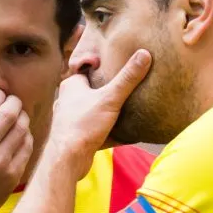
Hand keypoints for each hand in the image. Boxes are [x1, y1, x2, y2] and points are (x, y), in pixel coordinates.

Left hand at [48, 49, 150, 176]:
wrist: (68, 159)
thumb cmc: (84, 124)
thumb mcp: (110, 97)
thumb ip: (127, 78)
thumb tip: (144, 54)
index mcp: (71, 85)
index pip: (88, 70)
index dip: (103, 68)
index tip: (119, 65)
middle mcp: (68, 101)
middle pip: (92, 91)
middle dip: (108, 91)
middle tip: (128, 87)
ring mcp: (71, 119)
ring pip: (94, 111)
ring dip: (108, 112)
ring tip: (129, 108)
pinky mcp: (77, 136)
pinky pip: (96, 130)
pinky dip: (109, 131)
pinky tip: (125, 133)